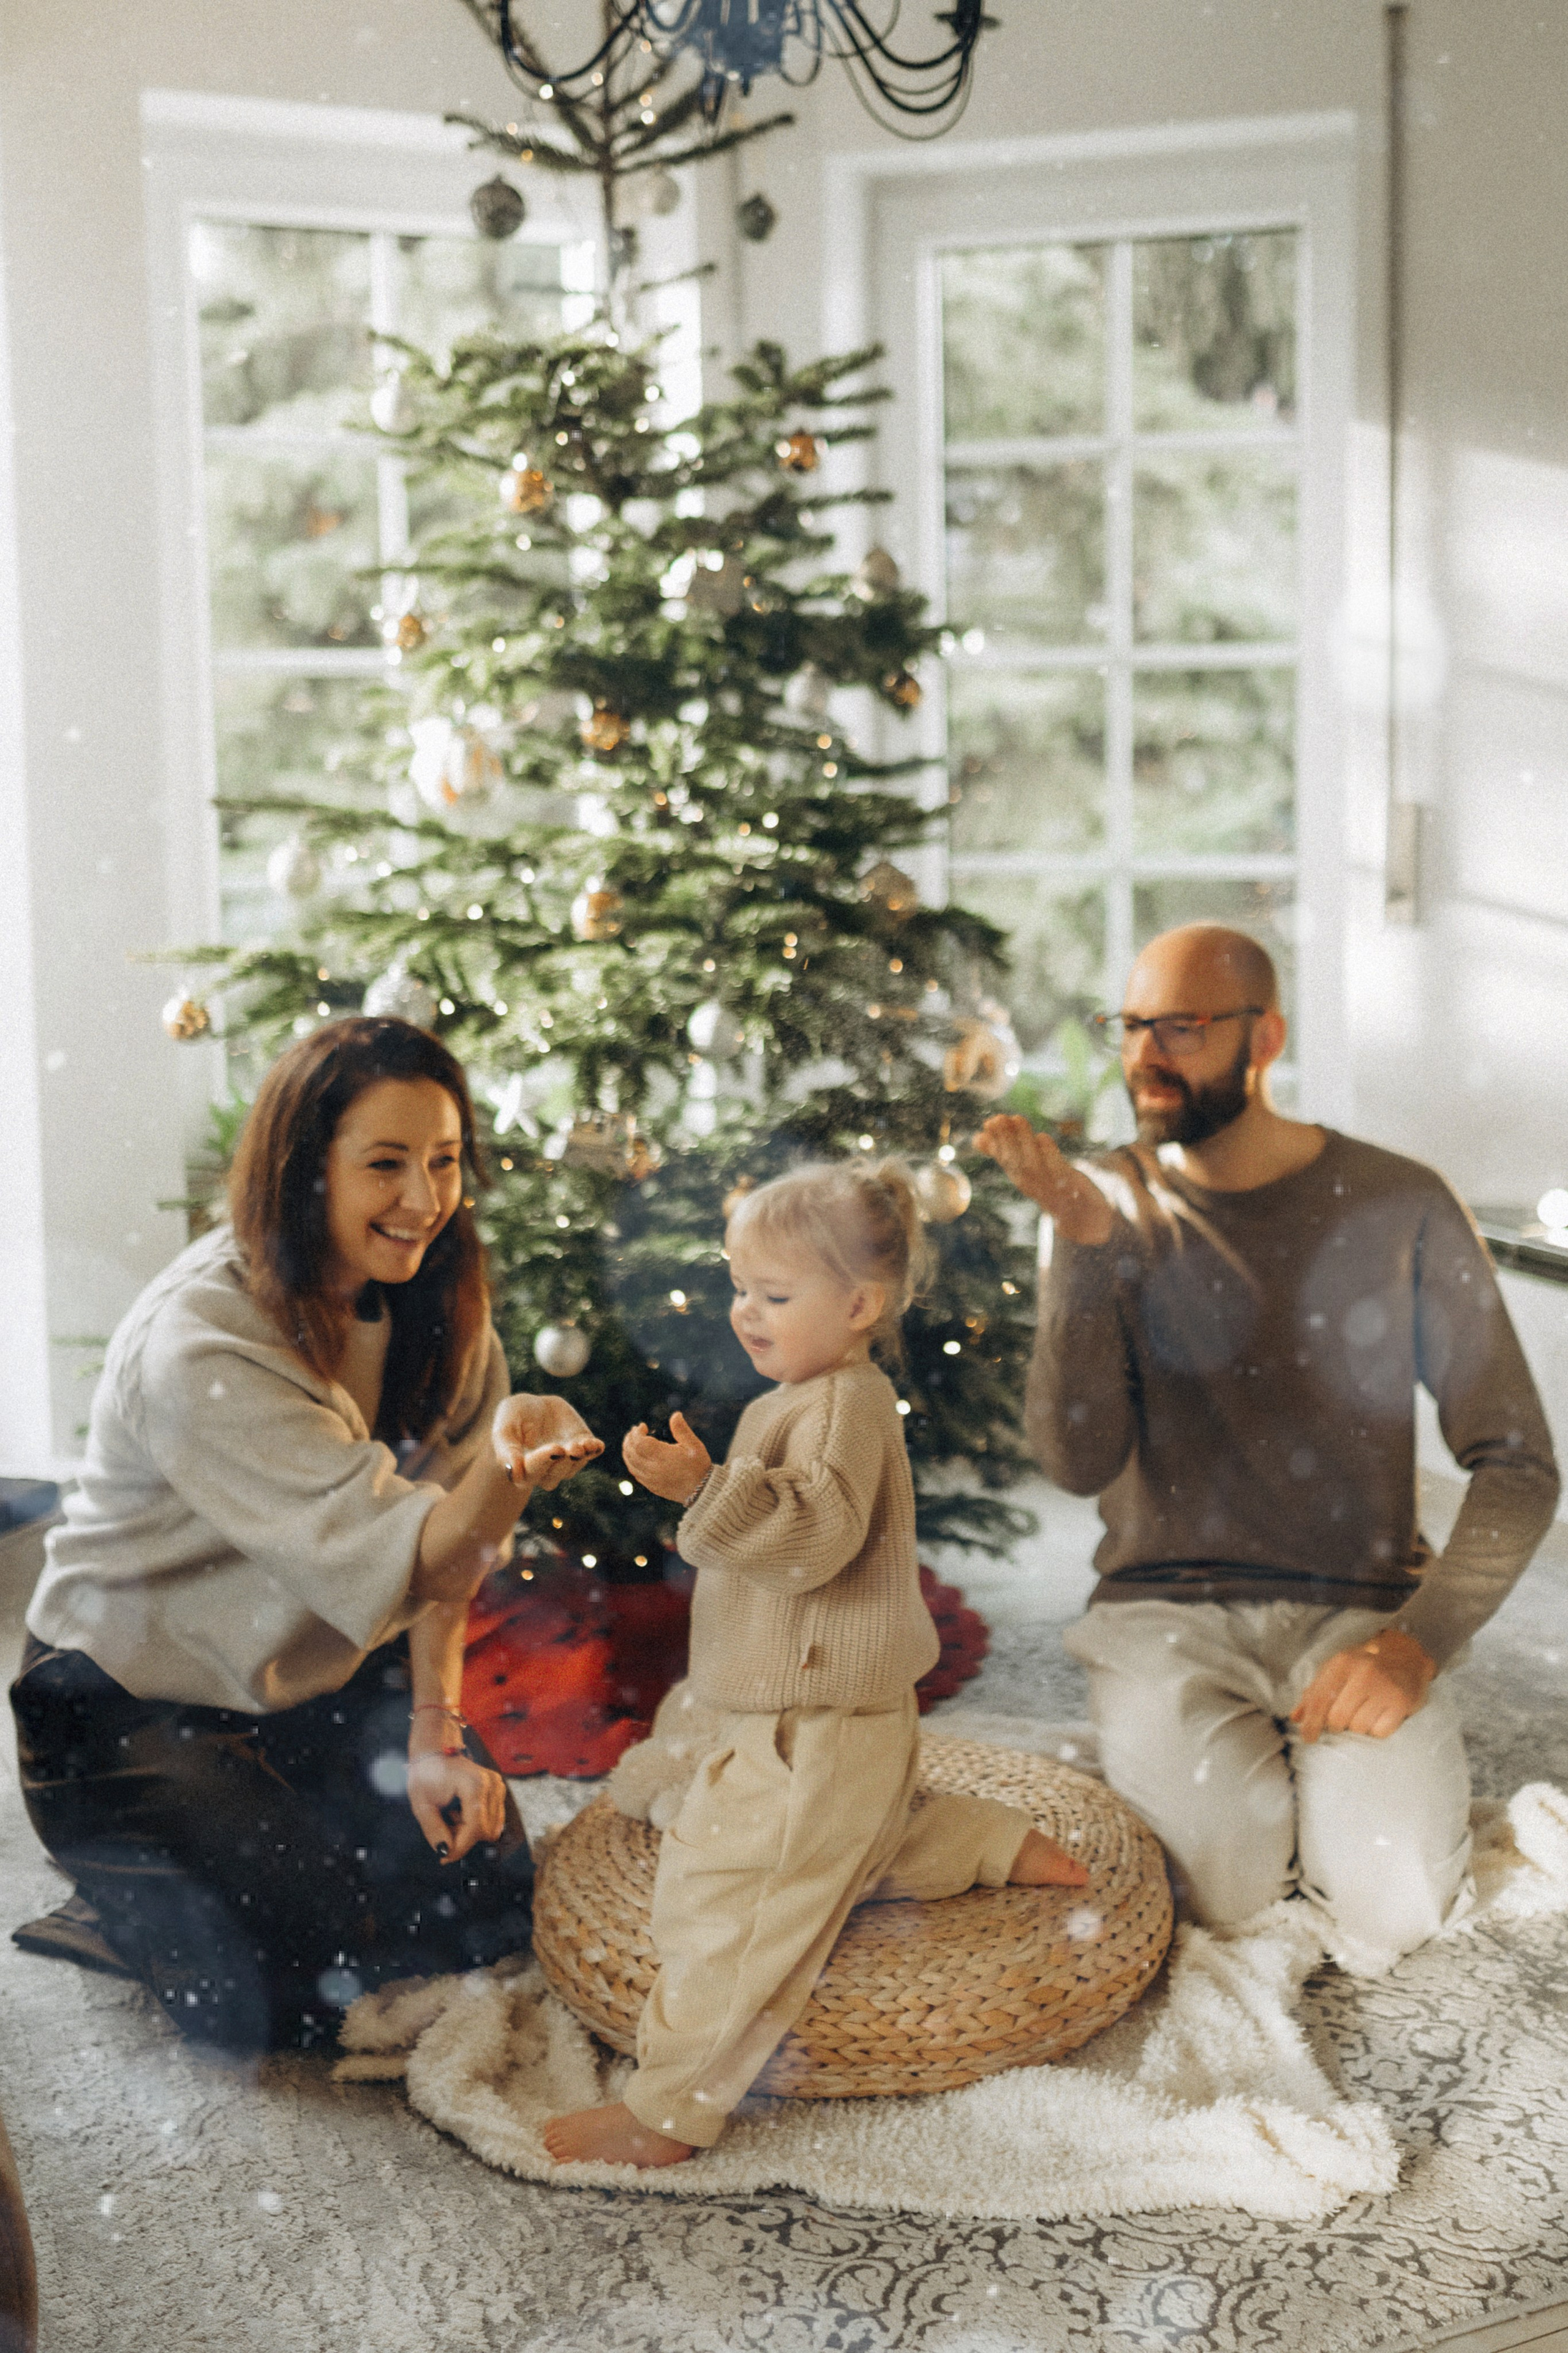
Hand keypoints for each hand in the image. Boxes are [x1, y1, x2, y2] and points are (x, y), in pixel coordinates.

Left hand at [406, 1749, 506, 1861]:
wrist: (435, 1751)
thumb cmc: (427, 1774)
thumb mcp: (422, 1805)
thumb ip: (434, 1830)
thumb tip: (446, 1852)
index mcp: (474, 1786)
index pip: (475, 1829)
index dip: (460, 1848)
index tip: (444, 1857)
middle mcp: (492, 1785)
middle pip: (485, 1831)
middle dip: (464, 1838)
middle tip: (444, 1830)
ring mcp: (498, 1786)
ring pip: (492, 1827)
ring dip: (471, 1832)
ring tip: (451, 1819)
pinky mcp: (498, 1789)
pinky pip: (493, 1819)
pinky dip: (477, 1824)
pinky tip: (461, 1814)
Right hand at [491, 1392, 603, 1488]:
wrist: (533, 1406)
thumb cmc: (513, 1418)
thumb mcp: (505, 1429)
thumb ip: (507, 1451)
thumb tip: (514, 1475)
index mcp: (525, 1469)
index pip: (534, 1470)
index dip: (544, 1460)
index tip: (553, 1448)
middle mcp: (547, 1469)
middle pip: (556, 1474)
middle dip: (563, 1462)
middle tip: (565, 1448)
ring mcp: (567, 1458)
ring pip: (574, 1465)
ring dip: (579, 1457)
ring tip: (581, 1445)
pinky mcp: (583, 1445)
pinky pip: (592, 1452)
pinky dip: (595, 1449)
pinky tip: (596, 1445)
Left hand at [623, 1413, 711, 1503]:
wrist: (701, 1490)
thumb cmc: (698, 1466)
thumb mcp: (694, 1445)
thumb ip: (682, 1430)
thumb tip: (675, 1414)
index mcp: (663, 1457)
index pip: (639, 1443)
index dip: (637, 1433)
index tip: (643, 1426)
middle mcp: (653, 1469)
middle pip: (631, 1452)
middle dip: (630, 1439)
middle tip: (634, 1431)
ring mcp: (650, 1479)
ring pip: (630, 1463)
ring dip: (627, 1450)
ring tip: (631, 1441)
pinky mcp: (651, 1486)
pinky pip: (634, 1473)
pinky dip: (631, 1462)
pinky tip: (635, 1456)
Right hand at [974, 1115, 1112, 1245]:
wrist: (1082, 1216)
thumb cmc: (1050, 1186)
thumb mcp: (1026, 1169)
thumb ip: (1005, 1153)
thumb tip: (978, 1137)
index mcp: (1021, 1179)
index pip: (1004, 1161)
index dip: (994, 1144)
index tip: (987, 1125)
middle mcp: (1033, 1185)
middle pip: (1015, 1163)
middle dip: (1005, 1140)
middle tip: (997, 1118)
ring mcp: (1051, 1187)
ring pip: (1033, 1164)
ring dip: (1024, 1141)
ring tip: (1017, 1118)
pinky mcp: (1071, 1187)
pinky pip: (1058, 1171)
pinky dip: (1049, 1155)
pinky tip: (1042, 1136)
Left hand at [1290, 1629, 1435, 1742]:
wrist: (1406, 1655)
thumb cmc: (1364, 1666)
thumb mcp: (1337, 1670)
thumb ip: (1314, 1693)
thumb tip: (1295, 1718)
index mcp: (1342, 1663)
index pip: (1318, 1700)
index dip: (1310, 1723)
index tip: (1308, 1738)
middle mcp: (1363, 1673)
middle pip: (1337, 1719)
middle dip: (1337, 1725)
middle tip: (1344, 1719)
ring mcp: (1384, 1687)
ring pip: (1358, 1727)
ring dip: (1358, 1726)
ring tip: (1365, 1712)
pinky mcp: (1401, 1702)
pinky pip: (1380, 1732)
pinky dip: (1376, 1730)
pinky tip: (1380, 1716)